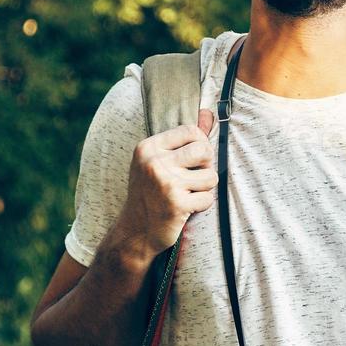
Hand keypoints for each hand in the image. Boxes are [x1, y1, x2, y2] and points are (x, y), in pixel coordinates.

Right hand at [111, 109, 217, 262]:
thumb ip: (182, 139)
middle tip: (193, 178)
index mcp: (148, 148)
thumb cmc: (150, 193)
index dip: (200, 144)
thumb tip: (210, 113)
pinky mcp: (177, 204)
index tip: (192, 160)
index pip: (192, 130)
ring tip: (187, 194)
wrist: (135, 231)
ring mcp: (165, 183)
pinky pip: (208, 198)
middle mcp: (154, 162)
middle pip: (205, 150)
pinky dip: (201, 205)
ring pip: (211, 176)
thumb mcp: (156, 161)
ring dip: (204, 188)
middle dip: (206, 165)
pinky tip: (185, 208)